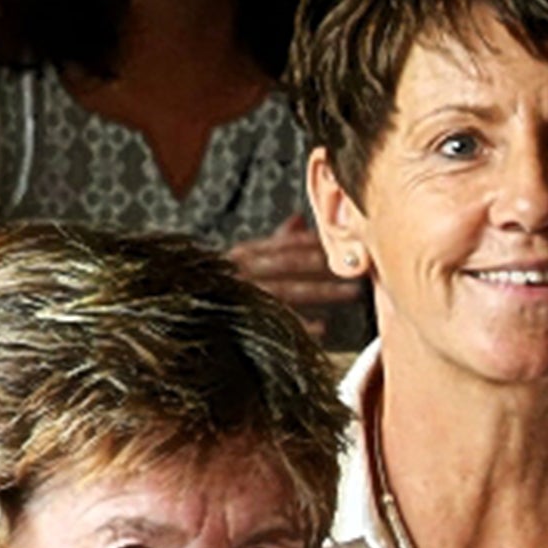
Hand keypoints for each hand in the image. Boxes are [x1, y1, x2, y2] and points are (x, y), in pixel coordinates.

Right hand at [225, 215, 362, 337]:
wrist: (189, 307)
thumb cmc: (223, 282)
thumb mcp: (245, 257)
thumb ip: (275, 241)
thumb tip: (299, 218)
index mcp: (245, 254)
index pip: (283, 243)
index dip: (314, 241)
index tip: (343, 242)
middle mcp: (244, 271)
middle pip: (290, 264)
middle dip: (325, 264)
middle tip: (359, 266)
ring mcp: (245, 295)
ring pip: (289, 290)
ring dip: (322, 291)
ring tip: (351, 292)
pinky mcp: (245, 321)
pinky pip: (277, 322)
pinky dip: (300, 326)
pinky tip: (323, 328)